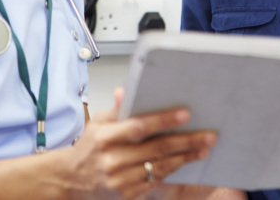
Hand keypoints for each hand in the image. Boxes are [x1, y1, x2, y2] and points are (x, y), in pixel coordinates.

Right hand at [63, 88, 216, 199]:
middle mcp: (112, 160)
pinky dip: (172, 171)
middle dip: (186, 141)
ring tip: (203, 149)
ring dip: (185, 158)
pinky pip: (155, 182)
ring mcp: (120, 180)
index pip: (138, 127)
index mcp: (105, 138)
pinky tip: (185, 162)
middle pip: (156, 149)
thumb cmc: (88, 148)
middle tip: (208, 135)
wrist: (71, 180)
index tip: (185, 114)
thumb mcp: (97, 123)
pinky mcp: (127, 195)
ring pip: (159, 167)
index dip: (163, 120)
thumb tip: (126, 90)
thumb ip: (117, 109)